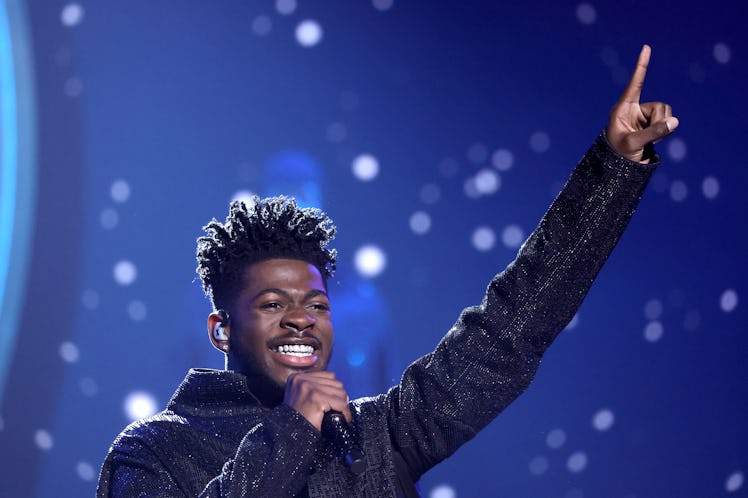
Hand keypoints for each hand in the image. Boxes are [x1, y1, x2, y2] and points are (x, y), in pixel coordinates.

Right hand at [284, 371, 351, 430]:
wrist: (291, 436)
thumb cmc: (298, 419)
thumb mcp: (302, 397)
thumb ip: (315, 387)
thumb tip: (339, 388)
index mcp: (297, 377)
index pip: (328, 376)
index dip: (334, 389)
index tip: (335, 401)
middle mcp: (301, 380)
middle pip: (336, 383)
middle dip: (339, 397)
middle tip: (338, 409)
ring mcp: (308, 388)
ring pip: (340, 392)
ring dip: (343, 404)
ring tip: (339, 413)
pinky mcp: (316, 398)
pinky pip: (341, 404)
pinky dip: (345, 412)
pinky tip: (343, 418)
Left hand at [607, 45, 678, 162]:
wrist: (620, 167)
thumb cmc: (619, 155)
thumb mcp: (634, 144)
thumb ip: (653, 133)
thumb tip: (674, 122)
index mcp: (622, 108)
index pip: (635, 84)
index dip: (642, 66)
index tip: (646, 48)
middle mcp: (633, 109)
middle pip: (659, 106)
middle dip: (659, 122)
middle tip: (647, 138)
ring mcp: (644, 116)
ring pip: (666, 113)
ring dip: (662, 127)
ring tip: (650, 141)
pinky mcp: (652, 123)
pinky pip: (668, 121)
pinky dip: (665, 131)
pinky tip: (654, 141)